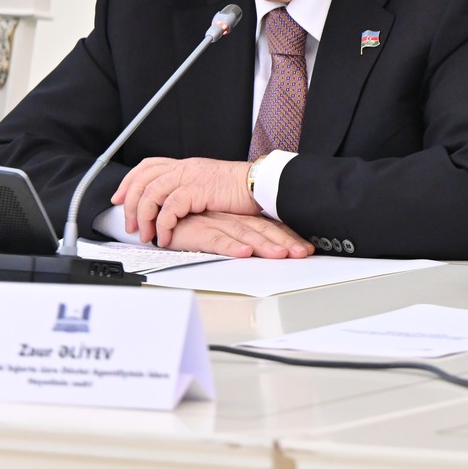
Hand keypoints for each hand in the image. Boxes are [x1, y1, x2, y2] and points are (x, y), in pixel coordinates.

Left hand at [112, 156, 254, 245]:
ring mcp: (189, 176)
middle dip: (129, 204)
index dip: (129, 182)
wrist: (261, 184)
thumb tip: (174, 206)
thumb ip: (190, 190)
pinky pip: (169, 209)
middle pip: (142, 179)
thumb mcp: (210, 185)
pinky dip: (162, 225)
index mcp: (186, 165)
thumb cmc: (241, 189)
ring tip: (145, 235)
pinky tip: (165, 237)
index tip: (119, 198)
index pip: (148, 166)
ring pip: (150, 194)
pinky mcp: (196, 190)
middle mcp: (184, 167)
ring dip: (143, 218)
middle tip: (130, 225)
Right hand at [169, 211, 312, 258]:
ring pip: (245, 235)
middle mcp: (231, 219)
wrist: (160, 214)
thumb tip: (261, 248)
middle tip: (303, 253)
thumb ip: (237, 235)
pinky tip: (244, 253)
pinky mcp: (197, 232)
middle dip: (285, 242)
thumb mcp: (218, 228)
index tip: (307, 247)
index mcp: (238, 217)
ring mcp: (215, 224)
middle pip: (263, 230)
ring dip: (264, 245)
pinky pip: (216, 240)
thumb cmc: (189, 223)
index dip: (288, 236)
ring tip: (282, 255)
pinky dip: (231, 247)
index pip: (269, 226)